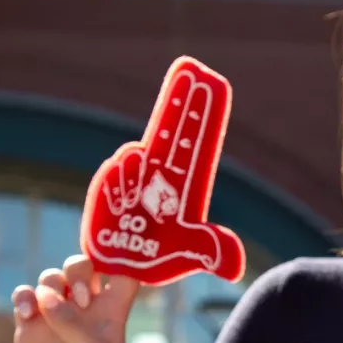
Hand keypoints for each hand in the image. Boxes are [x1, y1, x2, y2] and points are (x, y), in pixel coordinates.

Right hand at [11, 256, 139, 342]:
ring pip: (53, 276)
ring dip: (50, 282)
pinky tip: (26, 313)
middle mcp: (86, 308)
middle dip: (78, 270)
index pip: (124, 273)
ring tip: (48, 308)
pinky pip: (25, 295)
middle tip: (80, 299)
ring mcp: (57, 314)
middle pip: (84, 265)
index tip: (110, 259)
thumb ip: (73, 326)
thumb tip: (45, 297)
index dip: (121, 260)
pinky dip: (23, 296)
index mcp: (113, 311)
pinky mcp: (31, 325)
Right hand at [83, 60, 244, 282]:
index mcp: (185, 185)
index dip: (204, 115)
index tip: (213, 84)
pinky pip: (115, 173)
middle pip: (173, 130)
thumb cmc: (160, 258)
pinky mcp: (107, 189)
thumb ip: (211, 253)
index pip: (198, 142)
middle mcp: (160, 175)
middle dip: (183, 101)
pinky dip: (121, 175)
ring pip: (140, 152)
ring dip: (145, 154)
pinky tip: (128, 179)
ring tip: (144, 186)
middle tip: (192, 71)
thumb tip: (235, 266)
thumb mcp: (190, 253)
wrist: (120, 271)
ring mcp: (133, 178)